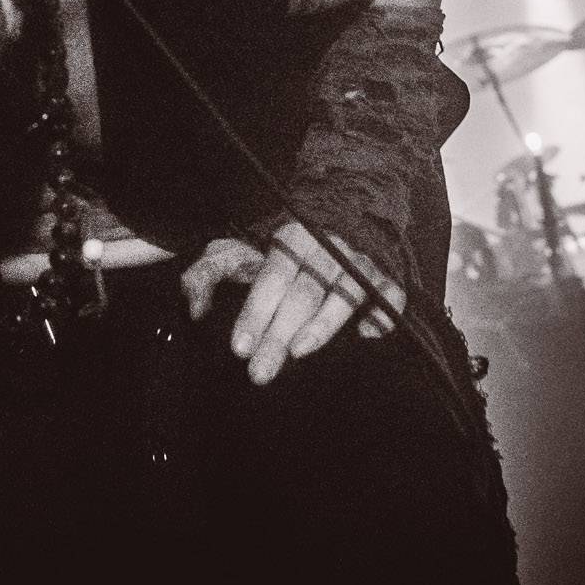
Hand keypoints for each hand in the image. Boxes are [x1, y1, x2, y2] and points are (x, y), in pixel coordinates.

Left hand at [181, 220, 401, 384]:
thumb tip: (194, 309)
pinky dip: (382, 314)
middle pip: (303, 294)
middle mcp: (327, 248)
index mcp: (292, 239)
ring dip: (323, 324)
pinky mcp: (389, 276)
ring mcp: (361, 262)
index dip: (256, 312)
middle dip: (279, 334)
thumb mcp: (242, 248)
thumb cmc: (284, 249)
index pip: (271, 278)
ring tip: (300, 351)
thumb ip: (209, 274)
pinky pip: (390, 297)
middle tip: (260, 371)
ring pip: (344, 295)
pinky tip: (367, 334)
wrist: (346, 213)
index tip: (239, 347)